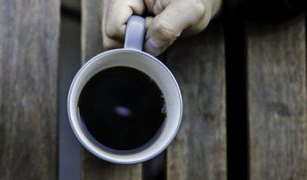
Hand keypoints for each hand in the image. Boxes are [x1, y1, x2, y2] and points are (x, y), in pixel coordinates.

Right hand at [102, 0, 221, 54]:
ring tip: (153, 26)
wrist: (197, 0)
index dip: (136, 36)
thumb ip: (169, 26)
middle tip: (155, 26)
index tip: (155, 27)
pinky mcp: (120, 17)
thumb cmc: (194, 0)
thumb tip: (150, 47)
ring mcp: (115, 9)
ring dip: (137, 40)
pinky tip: (148, 28)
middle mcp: (115, 0)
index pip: (114, 29)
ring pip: (114, 40)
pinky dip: (136, 39)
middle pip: (110, 36)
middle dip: (136, 38)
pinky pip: (119, 39)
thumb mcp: (189, 10)